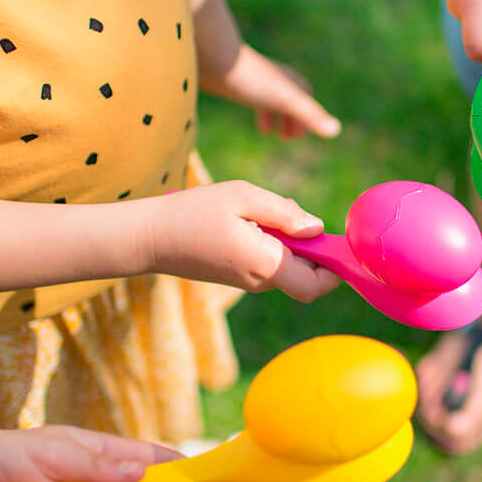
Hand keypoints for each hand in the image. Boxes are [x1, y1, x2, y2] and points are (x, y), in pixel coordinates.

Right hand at [146, 183, 340, 301]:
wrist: (148, 237)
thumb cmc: (193, 212)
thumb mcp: (243, 197)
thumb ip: (285, 213)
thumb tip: (317, 228)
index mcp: (267, 264)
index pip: (317, 285)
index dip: (334, 268)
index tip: (333, 242)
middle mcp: (262, 280)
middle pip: (307, 275)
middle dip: (311, 248)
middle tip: (287, 217)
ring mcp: (250, 282)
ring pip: (289, 266)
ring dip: (289, 242)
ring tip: (257, 213)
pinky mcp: (240, 276)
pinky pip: (271, 263)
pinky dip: (272, 244)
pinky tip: (247, 221)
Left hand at [205, 43, 340, 139]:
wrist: (211, 56)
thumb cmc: (250, 79)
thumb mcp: (284, 100)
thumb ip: (309, 115)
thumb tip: (336, 131)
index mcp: (287, 80)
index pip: (305, 95)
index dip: (306, 115)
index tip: (299, 135)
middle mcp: (273, 75)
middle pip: (288, 96)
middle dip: (290, 117)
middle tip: (286, 137)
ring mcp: (252, 75)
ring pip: (268, 95)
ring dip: (271, 113)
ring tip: (266, 130)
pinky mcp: (232, 77)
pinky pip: (247, 91)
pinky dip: (252, 104)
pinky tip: (242, 112)